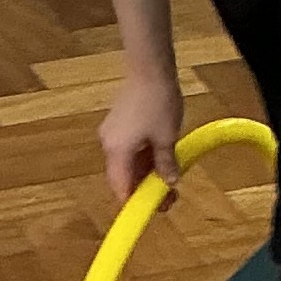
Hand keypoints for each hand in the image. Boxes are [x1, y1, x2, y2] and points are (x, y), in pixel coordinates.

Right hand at [98, 63, 183, 202]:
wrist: (150, 69)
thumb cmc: (158, 102)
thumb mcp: (167, 137)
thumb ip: (166, 164)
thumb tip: (169, 183)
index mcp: (117, 151)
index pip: (121, 189)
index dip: (135, 205)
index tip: (151, 212)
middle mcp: (109, 145)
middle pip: (124, 178)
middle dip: (145, 189)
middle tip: (170, 197)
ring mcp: (113, 134)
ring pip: (128, 164)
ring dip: (147, 174)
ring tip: (171, 178)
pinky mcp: (120, 125)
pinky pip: (130, 150)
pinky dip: (144, 159)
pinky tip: (162, 160)